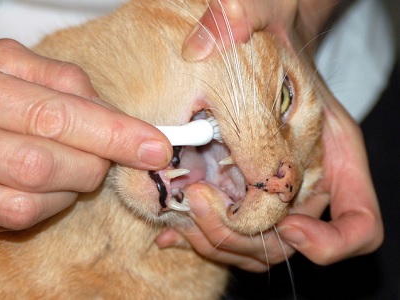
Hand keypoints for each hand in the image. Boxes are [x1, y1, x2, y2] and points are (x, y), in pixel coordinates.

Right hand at [0, 39, 171, 236]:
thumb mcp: (3, 59)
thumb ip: (59, 78)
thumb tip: (111, 112)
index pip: (54, 117)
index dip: (113, 136)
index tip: (155, 147)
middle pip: (45, 167)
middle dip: (93, 163)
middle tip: (106, 151)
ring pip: (28, 206)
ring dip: (69, 189)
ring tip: (70, 164)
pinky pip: (8, 222)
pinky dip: (43, 205)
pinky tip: (43, 182)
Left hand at [156, 0, 382, 270]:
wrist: (253, 44)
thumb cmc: (269, 34)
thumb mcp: (263, 16)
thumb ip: (244, 17)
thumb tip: (205, 39)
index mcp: (332, 153)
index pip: (357, 222)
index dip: (330, 243)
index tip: (286, 224)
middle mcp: (306, 182)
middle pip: (289, 245)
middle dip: (243, 238)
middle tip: (199, 203)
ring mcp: (272, 193)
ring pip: (254, 247)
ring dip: (216, 242)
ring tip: (180, 219)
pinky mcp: (241, 194)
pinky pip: (229, 234)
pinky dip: (200, 239)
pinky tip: (170, 226)